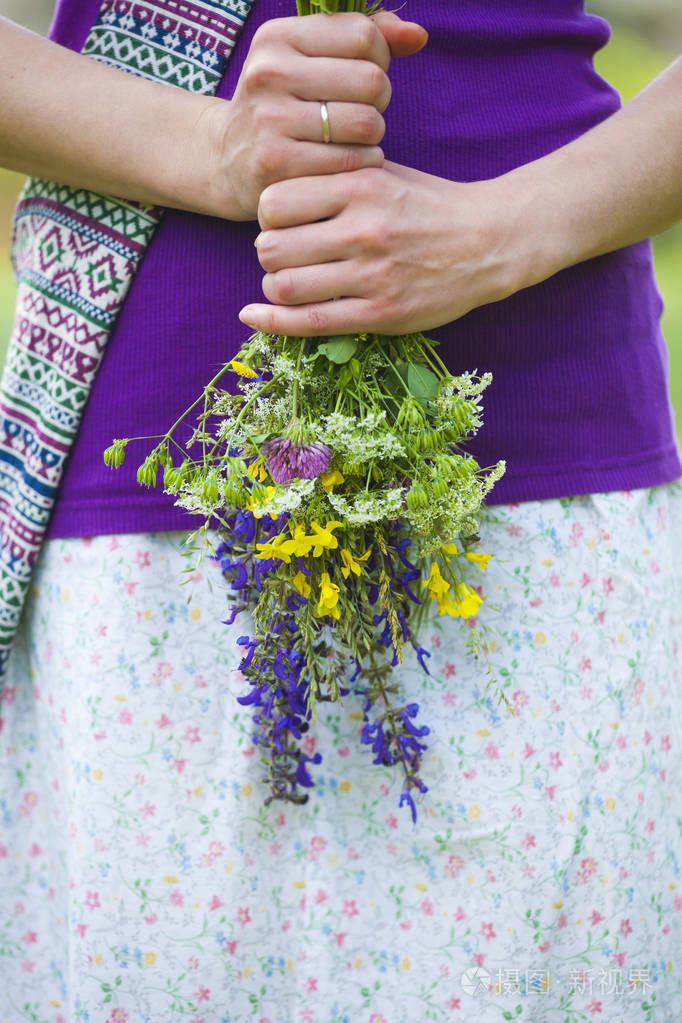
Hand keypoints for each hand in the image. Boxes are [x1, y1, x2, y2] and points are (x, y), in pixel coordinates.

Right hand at [205, 13, 426, 220]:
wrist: (226, 160)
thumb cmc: (283, 104)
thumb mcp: (308, 59)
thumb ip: (365, 39)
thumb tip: (418, 35)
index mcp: (278, 37)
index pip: (364, 35)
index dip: (379, 59)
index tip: (363, 78)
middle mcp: (270, 72)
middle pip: (371, 80)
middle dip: (379, 101)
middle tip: (361, 114)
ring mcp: (270, 120)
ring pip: (366, 123)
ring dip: (372, 136)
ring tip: (353, 140)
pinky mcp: (277, 164)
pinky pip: (352, 162)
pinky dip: (362, 165)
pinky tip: (345, 165)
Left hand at [239, 162, 525, 335]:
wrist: (489, 242)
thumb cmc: (429, 206)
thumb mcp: (384, 174)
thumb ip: (333, 179)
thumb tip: (272, 199)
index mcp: (360, 187)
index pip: (274, 202)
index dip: (267, 215)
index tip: (281, 222)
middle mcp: (364, 230)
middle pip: (271, 247)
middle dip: (269, 254)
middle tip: (285, 255)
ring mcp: (373, 275)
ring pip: (286, 287)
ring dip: (276, 288)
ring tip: (292, 282)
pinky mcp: (382, 313)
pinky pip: (311, 322)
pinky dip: (273, 321)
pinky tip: (253, 315)